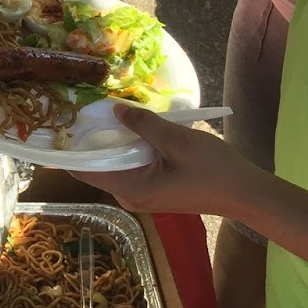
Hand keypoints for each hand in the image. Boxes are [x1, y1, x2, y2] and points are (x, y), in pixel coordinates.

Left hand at [71, 105, 257, 217]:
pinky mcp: (153, 190)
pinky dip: (128, 150)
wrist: (245, 193)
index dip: (70, 150)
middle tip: (89, 110)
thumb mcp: (176, 140)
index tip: (62, 125)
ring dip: (112, 143)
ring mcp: (141, 196)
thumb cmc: (213, 169)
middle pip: (97, 168)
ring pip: (114, 167)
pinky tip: (135, 131)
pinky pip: (130, 168)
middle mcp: (129, 197)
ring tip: (110, 114)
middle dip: (92, 141)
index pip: (84, 171)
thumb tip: (114, 110)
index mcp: (130, 189)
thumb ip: (143, 124)